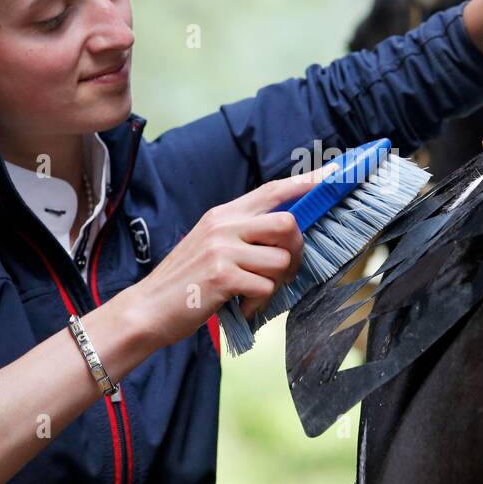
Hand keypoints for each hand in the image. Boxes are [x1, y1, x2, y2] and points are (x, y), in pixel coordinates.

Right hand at [124, 160, 340, 347]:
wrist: (147, 309)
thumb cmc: (185, 282)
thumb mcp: (211, 246)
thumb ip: (244, 234)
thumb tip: (289, 234)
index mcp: (223, 214)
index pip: (273, 190)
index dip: (307, 183)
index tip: (336, 175)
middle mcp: (224, 225)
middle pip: (288, 224)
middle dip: (296, 252)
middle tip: (284, 273)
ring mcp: (222, 250)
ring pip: (281, 261)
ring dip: (275, 284)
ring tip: (251, 293)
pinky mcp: (222, 277)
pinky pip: (266, 288)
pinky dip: (258, 304)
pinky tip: (239, 306)